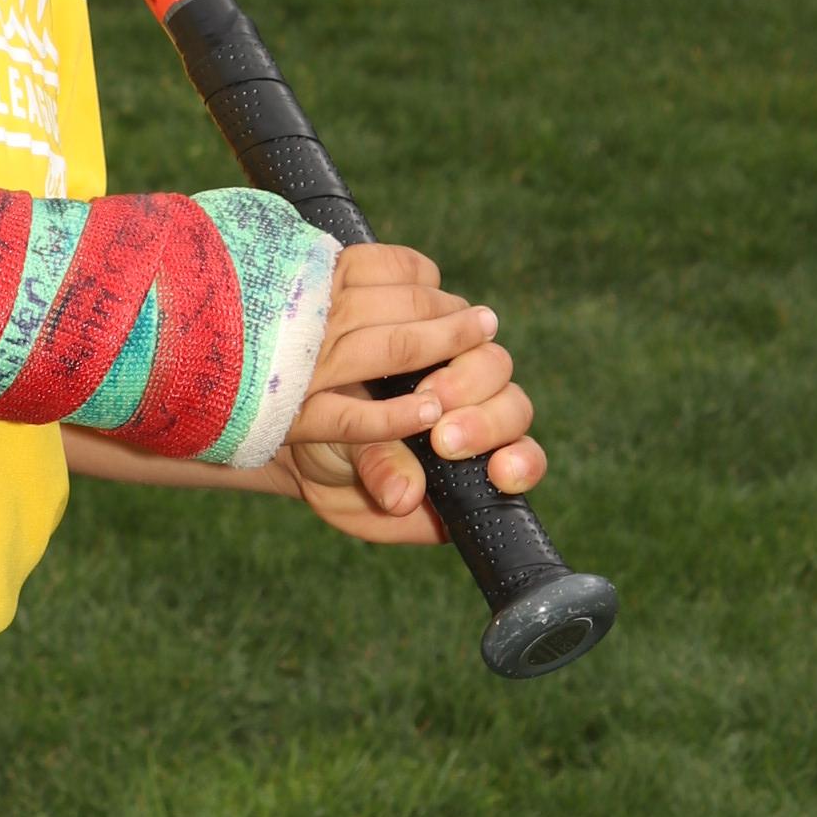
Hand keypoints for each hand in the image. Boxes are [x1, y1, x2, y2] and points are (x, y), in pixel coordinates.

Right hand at [278, 241, 545, 548]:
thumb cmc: (331, 458)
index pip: (522, 458)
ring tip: (425, 389)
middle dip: (486, 421)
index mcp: (471, 461)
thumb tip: (400, 498)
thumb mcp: (349, 474)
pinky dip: (443, 321)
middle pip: (512, 405)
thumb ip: (379, 476)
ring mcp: (456, 364)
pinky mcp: (433, 325)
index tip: (496, 472)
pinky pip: (455, 317)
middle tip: (443, 436)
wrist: (294, 406)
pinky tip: (413, 334)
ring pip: (493, 362)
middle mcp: (474, 410)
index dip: (519, 462)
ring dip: (468, 374)